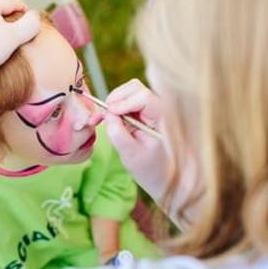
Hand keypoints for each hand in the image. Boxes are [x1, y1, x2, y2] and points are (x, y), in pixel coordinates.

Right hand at [104, 79, 169, 201]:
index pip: (143, 97)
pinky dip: (114, 108)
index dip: (123, 103)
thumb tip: (108, 115)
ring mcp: (151, 110)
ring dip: (113, 103)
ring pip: (128, 93)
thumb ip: (118, 134)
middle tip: (103, 115)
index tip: (109, 115)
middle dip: (116, 99)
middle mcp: (158, 109)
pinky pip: (125, 103)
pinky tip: (106, 120)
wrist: (165, 180)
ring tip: (102, 119)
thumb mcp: (131, 155)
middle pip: (135, 88)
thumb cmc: (152, 171)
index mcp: (163, 118)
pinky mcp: (143, 114)